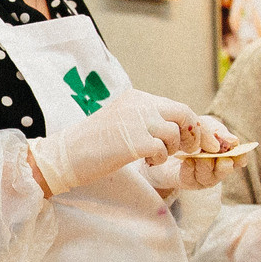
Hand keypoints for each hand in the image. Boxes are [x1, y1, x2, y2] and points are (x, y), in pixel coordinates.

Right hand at [29, 89, 200, 194]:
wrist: (66, 154)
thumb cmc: (92, 144)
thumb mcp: (122, 122)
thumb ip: (146, 120)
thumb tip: (176, 129)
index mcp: (137, 98)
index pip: (176, 107)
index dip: (190, 126)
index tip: (193, 143)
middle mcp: (139, 104)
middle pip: (184, 114)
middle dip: (191, 136)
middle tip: (185, 151)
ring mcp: (137, 121)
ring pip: (175, 133)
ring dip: (170, 150)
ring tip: (154, 158)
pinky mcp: (134, 141)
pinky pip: (162, 150)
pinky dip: (158, 160)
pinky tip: (145, 163)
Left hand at [146, 117, 239, 192]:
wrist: (160, 139)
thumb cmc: (187, 131)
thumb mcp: (203, 125)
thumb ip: (218, 132)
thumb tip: (234, 141)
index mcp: (224, 152)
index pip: (238, 158)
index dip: (240, 157)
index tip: (239, 155)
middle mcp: (216, 167)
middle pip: (225, 170)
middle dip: (223, 165)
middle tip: (221, 159)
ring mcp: (201, 176)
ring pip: (209, 177)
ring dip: (206, 166)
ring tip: (200, 158)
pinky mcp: (186, 181)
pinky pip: (191, 180)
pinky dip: (191, 170)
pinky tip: (187, 162)